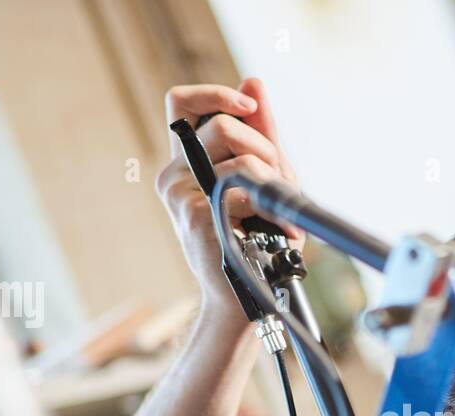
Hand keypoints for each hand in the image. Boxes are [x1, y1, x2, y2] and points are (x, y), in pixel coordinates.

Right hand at [155, 78, 301, 314]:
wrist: (247, 296)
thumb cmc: (257, 241)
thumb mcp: (265, 178)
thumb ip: (260, 132)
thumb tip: (253, 81)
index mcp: (185, 163)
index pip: (181, 102)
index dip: (215, 93)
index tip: (249, 105)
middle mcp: (174, 175)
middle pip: (220, 124)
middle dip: (264, 144)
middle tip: (279, 175)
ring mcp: (180, 194)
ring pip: (236, 153)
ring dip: (272, 174)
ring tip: (281, 206)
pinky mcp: (195, 214)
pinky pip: (244, 186)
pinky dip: (273, 204)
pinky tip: (280, 228)